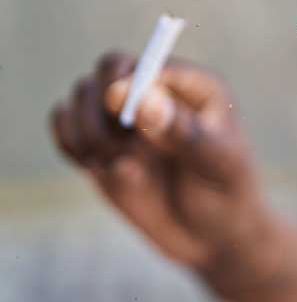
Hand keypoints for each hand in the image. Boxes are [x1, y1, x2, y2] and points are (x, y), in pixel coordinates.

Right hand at [50, 52, 273, 282]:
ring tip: (126, 168)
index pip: (150, 64)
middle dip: (103, 108)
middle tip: (122, 148)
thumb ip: (181, 130)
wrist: (213, 237)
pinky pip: (64, 124)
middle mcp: (156, 93)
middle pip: (108, 70)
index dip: (131, 86)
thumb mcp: (216, 164)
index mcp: (194, 87)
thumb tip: (142, 96)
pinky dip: (69, 143)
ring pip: (81, 95)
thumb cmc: (227, 194)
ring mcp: (126, 117)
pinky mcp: (100, 143)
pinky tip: (100, 169)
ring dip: (89, 133)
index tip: (124, 116)